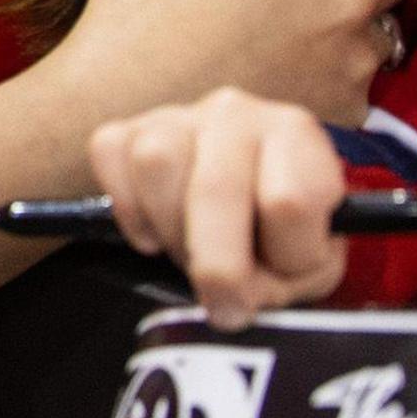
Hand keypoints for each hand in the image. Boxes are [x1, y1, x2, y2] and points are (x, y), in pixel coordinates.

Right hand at [87, 88, 351, 328]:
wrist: (249, 201)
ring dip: (169, 228)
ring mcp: (177, 114)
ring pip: (154, 161)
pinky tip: (152, 228)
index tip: (283, 282)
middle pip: (215, 187)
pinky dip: (126, 205)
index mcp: (296, 134)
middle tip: (223, 305)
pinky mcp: (128, 126)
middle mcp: (236, 112)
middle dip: (217, 264)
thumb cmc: (283, 234)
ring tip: (189, 253)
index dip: (286, 257)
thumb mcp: (308, 263)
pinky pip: (108, 152)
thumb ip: (280, 277)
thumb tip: (228, 291)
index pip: (289, 200)